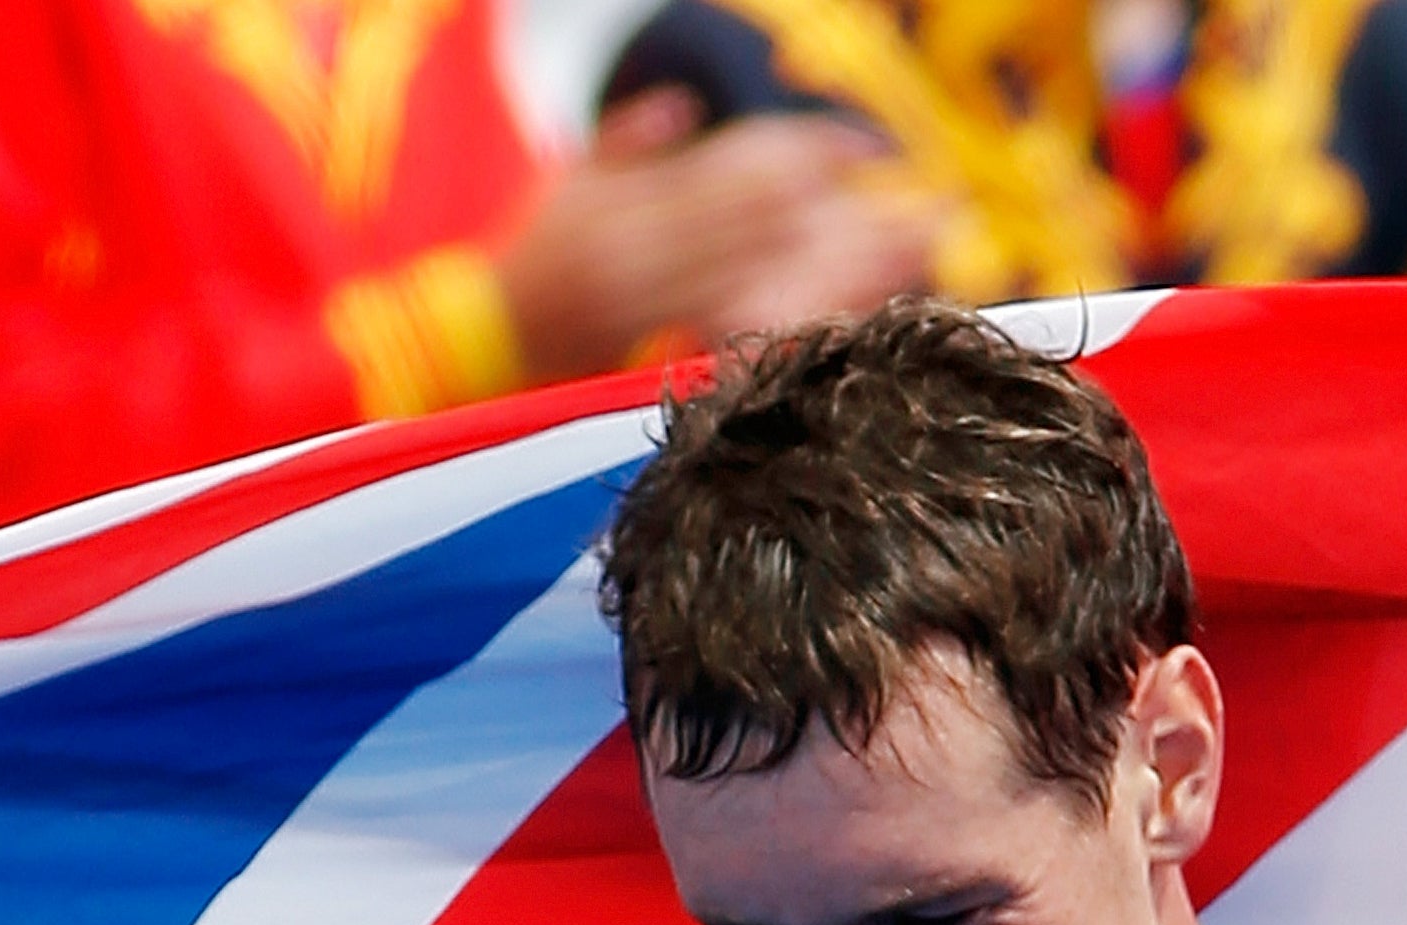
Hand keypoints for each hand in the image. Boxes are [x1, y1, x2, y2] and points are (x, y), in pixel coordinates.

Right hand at [499, 89, 932, 380]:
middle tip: (918, 199)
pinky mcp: (655, 337)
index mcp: (634, 192)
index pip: (737, 160)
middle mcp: (645, 237)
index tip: (864, 148)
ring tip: (905, 250)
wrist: (487, 332)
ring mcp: (651, 291)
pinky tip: (847, 308)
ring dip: (835, 259)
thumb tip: (689, 105)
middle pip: (763, 210)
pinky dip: (793, 310)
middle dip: (841, 202)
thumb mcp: (572, 179)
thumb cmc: (536, 253)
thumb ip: (632, 139)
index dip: (807, 150)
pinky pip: (737, 320)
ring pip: (761, 265)